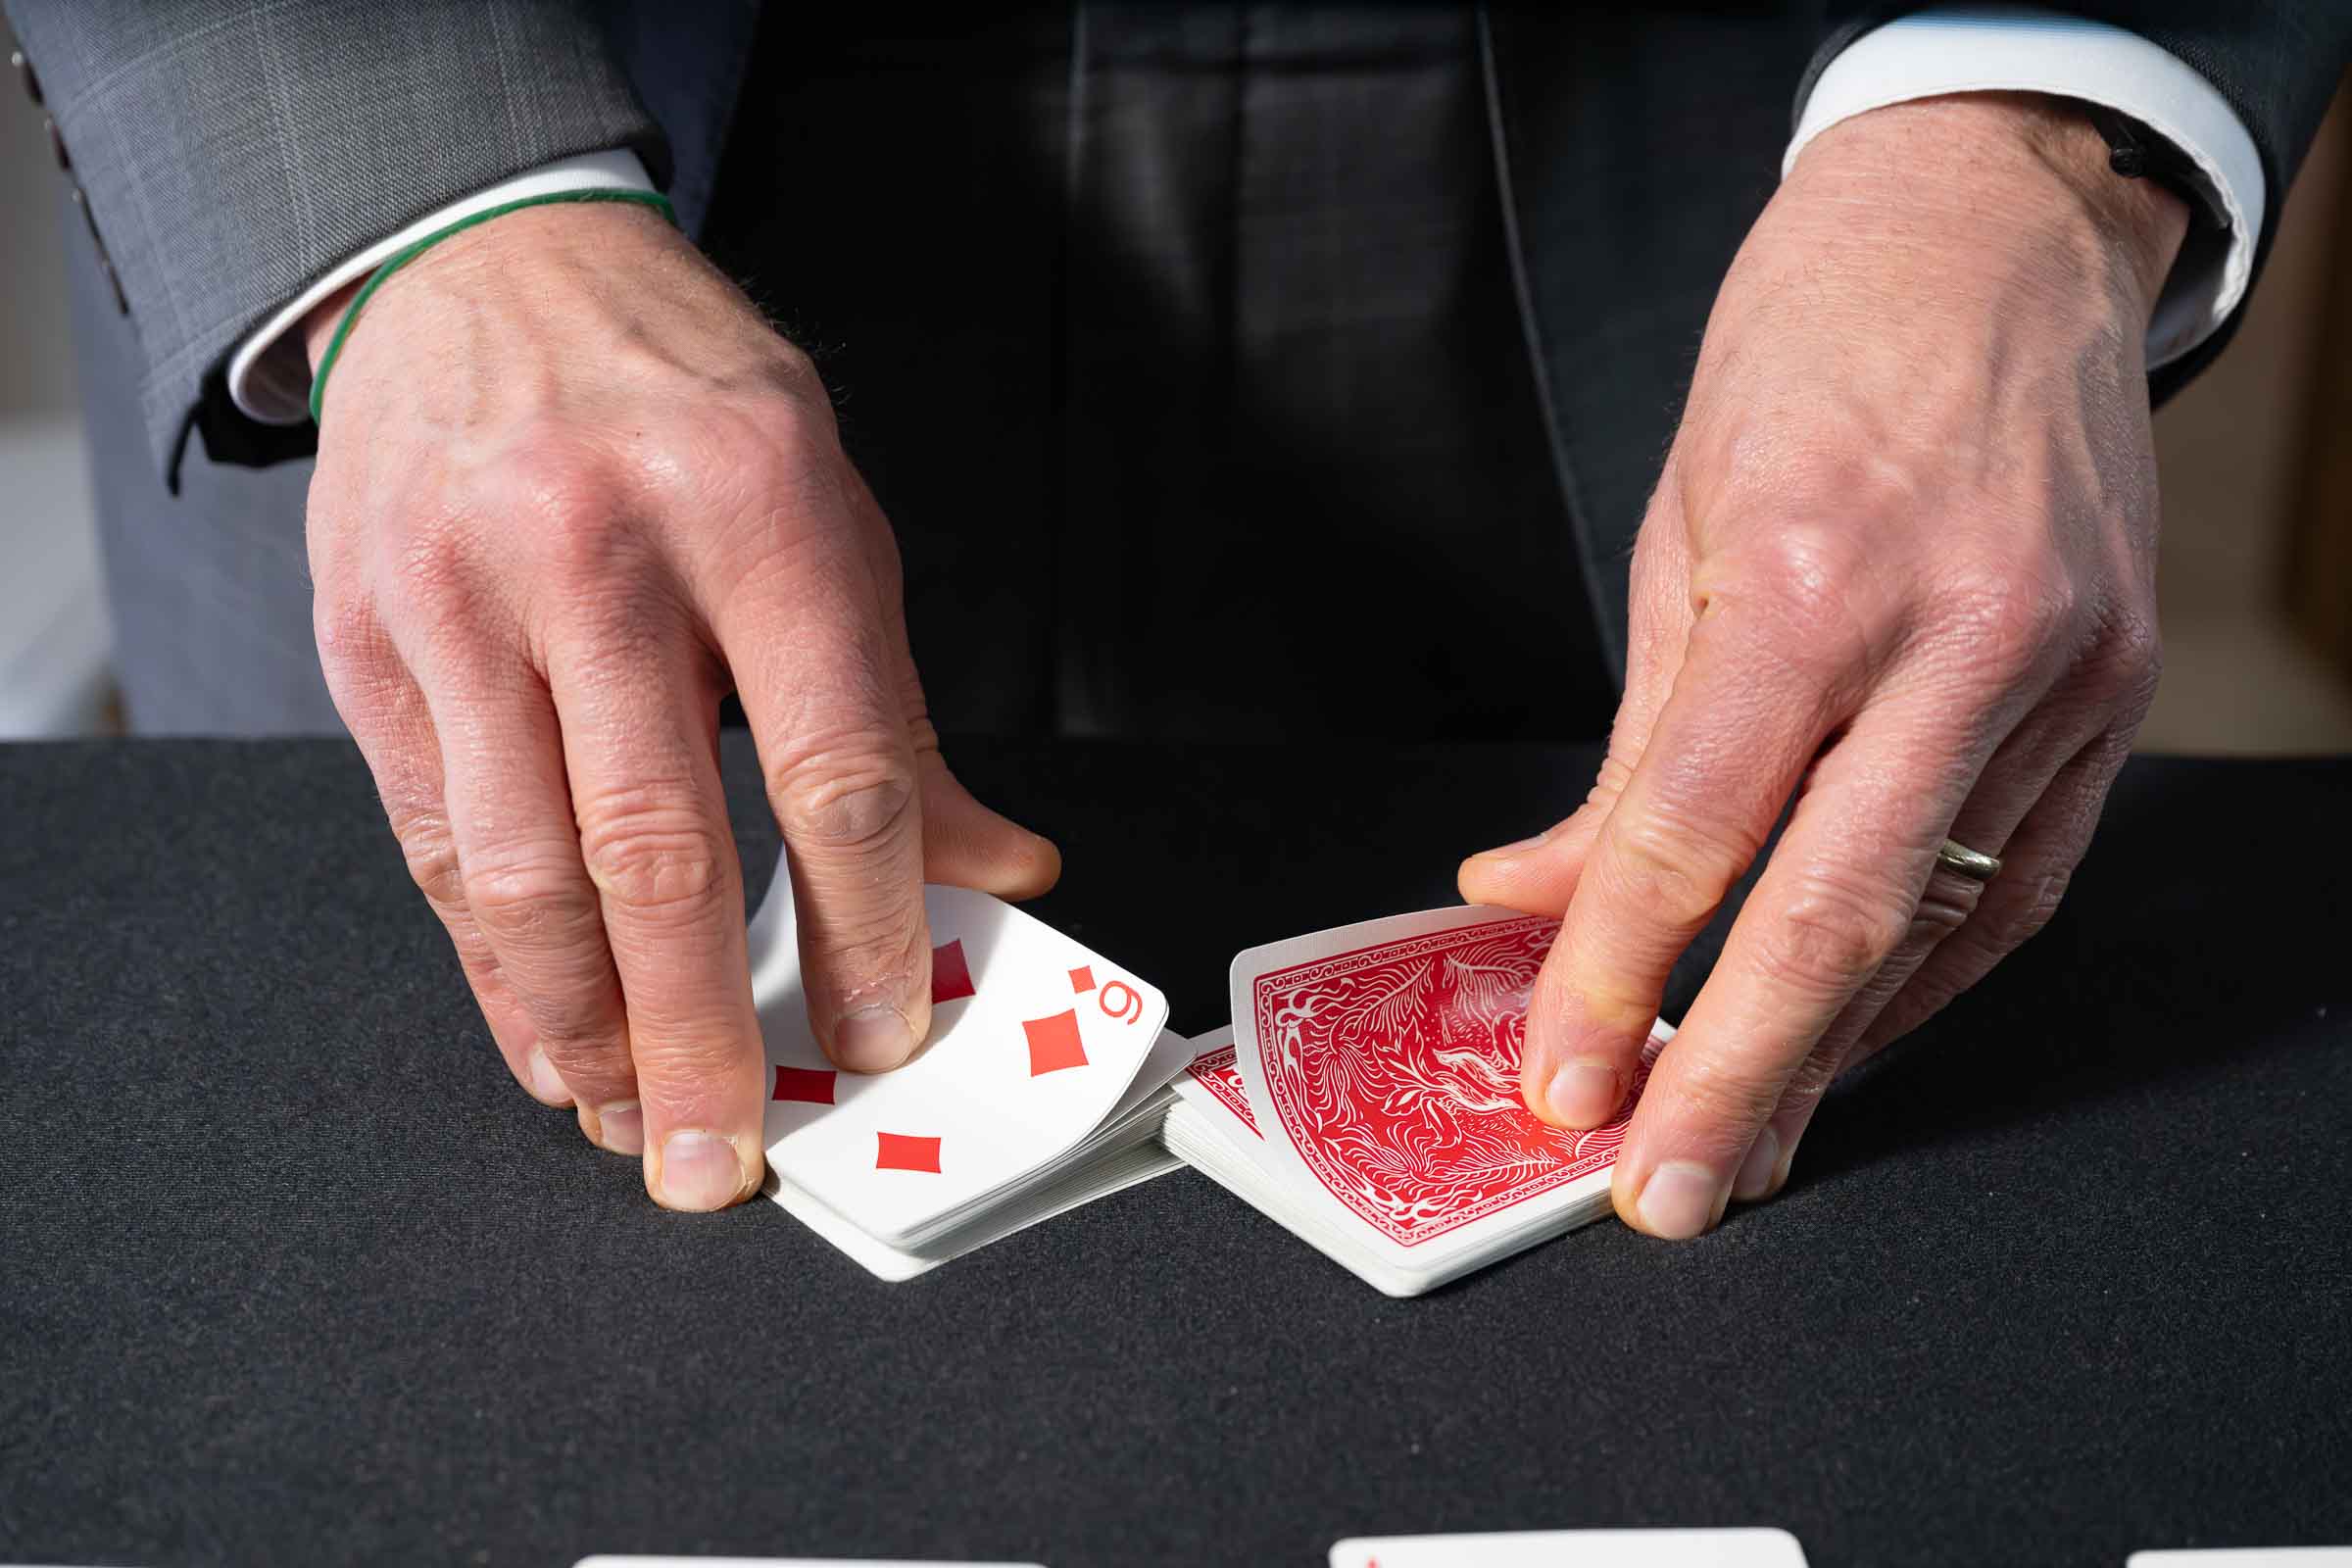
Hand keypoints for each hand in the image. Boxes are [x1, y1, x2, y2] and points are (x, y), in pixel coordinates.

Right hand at [305, 203, 1057, 1209]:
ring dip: (583, 1026)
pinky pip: (432, 839)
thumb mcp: (831, 518)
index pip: (834, 766)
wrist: (488, 266)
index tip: (879, 1033)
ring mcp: (464, 593)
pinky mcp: (367, 638)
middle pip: (659, 845)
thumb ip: (900, 712)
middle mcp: (601, 549)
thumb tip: (997, 870)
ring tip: (633, 1120)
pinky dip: (490, 964)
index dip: (867, 927)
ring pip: (519, 867)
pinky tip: (543, 1037)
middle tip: (729, 1156)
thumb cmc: (688, 405)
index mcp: (759, 508)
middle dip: (700, 1030)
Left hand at [1459, 94, 2186, 1235]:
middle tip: (1663, 1192)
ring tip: (1748, 1147)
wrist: (1994, 230)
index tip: (1560, 1083)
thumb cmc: (1811, 352)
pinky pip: (2017, 881)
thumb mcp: (1675, 529)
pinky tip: (1852, 1043)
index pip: (1694, 834)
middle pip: (1831, 916)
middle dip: (1733, 1078)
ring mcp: (2060, 669)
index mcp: (1809, 573)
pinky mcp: (2117, 691)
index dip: (1615, 981)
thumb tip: (1534, 899)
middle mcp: (1957, 631)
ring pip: (1938, 919)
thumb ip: (1624, 749)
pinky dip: (1927, 979)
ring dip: (1830, 1055)